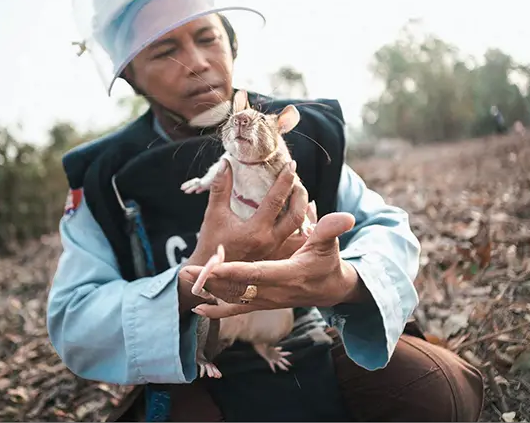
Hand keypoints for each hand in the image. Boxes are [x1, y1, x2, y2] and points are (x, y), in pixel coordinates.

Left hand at [178, 212, 364, 318]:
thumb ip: (329, 229)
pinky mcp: (261, 304)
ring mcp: (267, 301)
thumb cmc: (327, 262)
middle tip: (187, 271)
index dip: (236, 271)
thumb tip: (345, 216)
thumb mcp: (329, 244)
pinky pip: (236, 311)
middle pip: (238, 288)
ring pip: (233, 298)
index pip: (258, 274)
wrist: (329, 290)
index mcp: (289, 275)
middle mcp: (275, 292)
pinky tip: (198, 309)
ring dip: (208, 290)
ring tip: (184, 279)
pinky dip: (217, 312)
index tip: (215, 266)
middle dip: (211, 280)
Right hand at [189, 159, 309, 265]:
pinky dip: (300, 222)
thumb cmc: (211, 244)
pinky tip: (299, 211)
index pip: (275, 201)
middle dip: (299, 194)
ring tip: (298, 191)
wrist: (212, 275)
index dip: (284, 180)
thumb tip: (226, 163)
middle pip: (296, 215)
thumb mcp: (214, 215)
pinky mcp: (277, 254)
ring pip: (298, 226)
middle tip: (297, 178)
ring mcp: (275, 250)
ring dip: (301, 207)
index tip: (290, 165)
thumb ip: (221, 188)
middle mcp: (270, 241)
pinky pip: (295, 236)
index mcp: (255, 232)